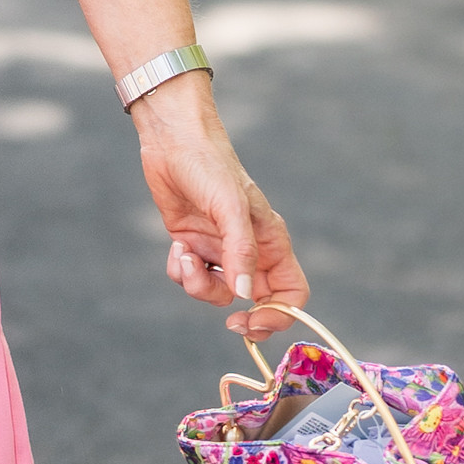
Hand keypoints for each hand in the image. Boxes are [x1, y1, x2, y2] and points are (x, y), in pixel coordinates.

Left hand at [133, 76, 303, 320]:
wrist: (172, 141)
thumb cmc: (210, 166)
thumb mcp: (231, 208)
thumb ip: (240, 252)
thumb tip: (246, 295)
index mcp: (271, 242)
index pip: (291, 292)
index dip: (281, 315)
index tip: (255, 322)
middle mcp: (248, 251)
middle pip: (254, 301)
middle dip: (239, 314)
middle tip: (229, 321)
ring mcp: (219, 250)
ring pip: (217, 293)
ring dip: (198, 284)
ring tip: (185, 255)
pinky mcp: (193, 246)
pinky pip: (190, 278)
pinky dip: (181, 271)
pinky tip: (176, 246)